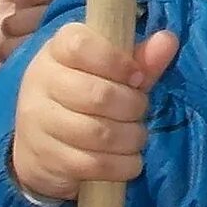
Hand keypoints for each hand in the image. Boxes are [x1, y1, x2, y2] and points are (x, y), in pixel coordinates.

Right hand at [8, 22, 177, 203]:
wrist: (38, 144)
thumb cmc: (83, 96)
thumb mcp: (109, 71)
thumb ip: (140, 58)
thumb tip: (168, 40)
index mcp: (57, 50)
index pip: (80, 46)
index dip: (116, 62)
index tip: (138, 76)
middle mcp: (41, 82)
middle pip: (97, 95)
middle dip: (133, 106)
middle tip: (139, 110)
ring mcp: (38, 122)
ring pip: (98, 133)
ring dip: (131, 138)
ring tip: (136, 136)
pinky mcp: (46, 159)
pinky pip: (93, 164)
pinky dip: (122, 165)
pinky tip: (129, 161)